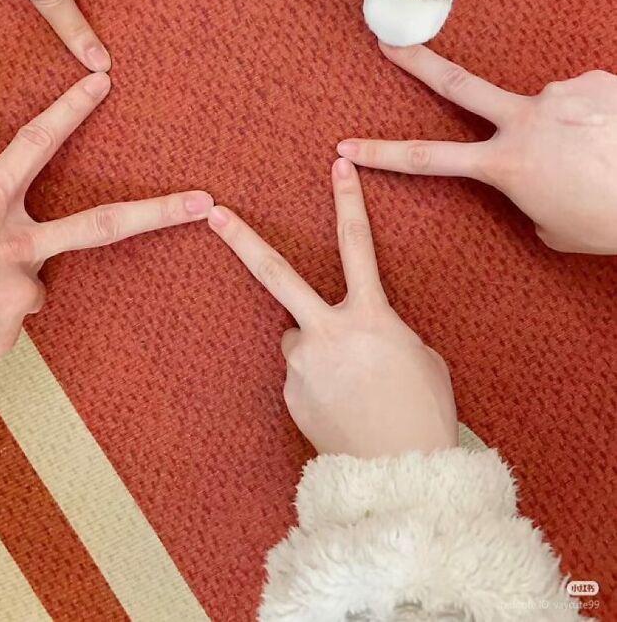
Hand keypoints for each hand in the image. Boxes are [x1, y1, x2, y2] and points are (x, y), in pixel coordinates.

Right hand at [0, 73, 213, 392]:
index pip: (34, 144)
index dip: (70, 111)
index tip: (102, 82)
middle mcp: (11, 244)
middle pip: (101, 223)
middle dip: (158, 212)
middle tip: (202, 201)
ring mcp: (16, 291)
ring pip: (29, 287)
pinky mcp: (9, 332)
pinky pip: (4, 323)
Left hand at [207, 159, 456, 457]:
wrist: (402, 473)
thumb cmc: (423, 410)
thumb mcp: (418, 355)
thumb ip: (380, 331)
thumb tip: (355, 332)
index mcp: (370, 316)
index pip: (357, 245)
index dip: (348, 201)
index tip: (338, 163)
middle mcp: (326, 332)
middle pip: (276, 275)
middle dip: (242, 240)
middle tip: (213, 212)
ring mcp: (302, 364)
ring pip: (299, 337)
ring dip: (317, 348)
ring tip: (352, 385)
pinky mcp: (290, 393)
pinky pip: (302, 373)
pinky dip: (318, 381)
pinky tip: (343, 406)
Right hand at [338, 44, 616, 254]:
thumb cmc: (611, 222)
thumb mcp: (555, 229)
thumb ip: (528, 200)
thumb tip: (532, 177)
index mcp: (507, 164)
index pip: (428, 159)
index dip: (383, 153)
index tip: (347, 146)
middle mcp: (525, 120)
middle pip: (456, 85)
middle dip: (417, 63)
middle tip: (388, 43)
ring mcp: (559, 95)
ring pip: (547, 108)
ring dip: (564, 128)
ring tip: (600, 153)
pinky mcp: (594, 81)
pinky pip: (583, 99)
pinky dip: (593, 118)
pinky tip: (612, 137)